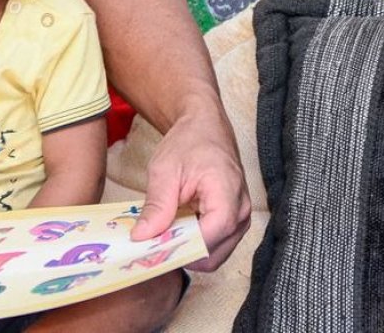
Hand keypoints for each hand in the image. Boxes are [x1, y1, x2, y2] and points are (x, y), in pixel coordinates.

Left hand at [131, 111, 251, 270]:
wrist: (205, 128)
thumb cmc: (188, 142)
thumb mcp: (164, 170)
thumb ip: (156, 206)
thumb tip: (142, 236)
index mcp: (227, 194)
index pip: (208, 237)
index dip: (179, 246)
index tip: (151, 246)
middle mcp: (241, 212)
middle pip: (213, 253)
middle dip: (181, 252)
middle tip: (151, 243)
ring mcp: (241, 219)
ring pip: (215, 254)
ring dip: (187, 249)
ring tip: (163, 232)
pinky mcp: (235, 222)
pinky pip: (216, 245)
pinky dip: (194, 242)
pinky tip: (175, 228)